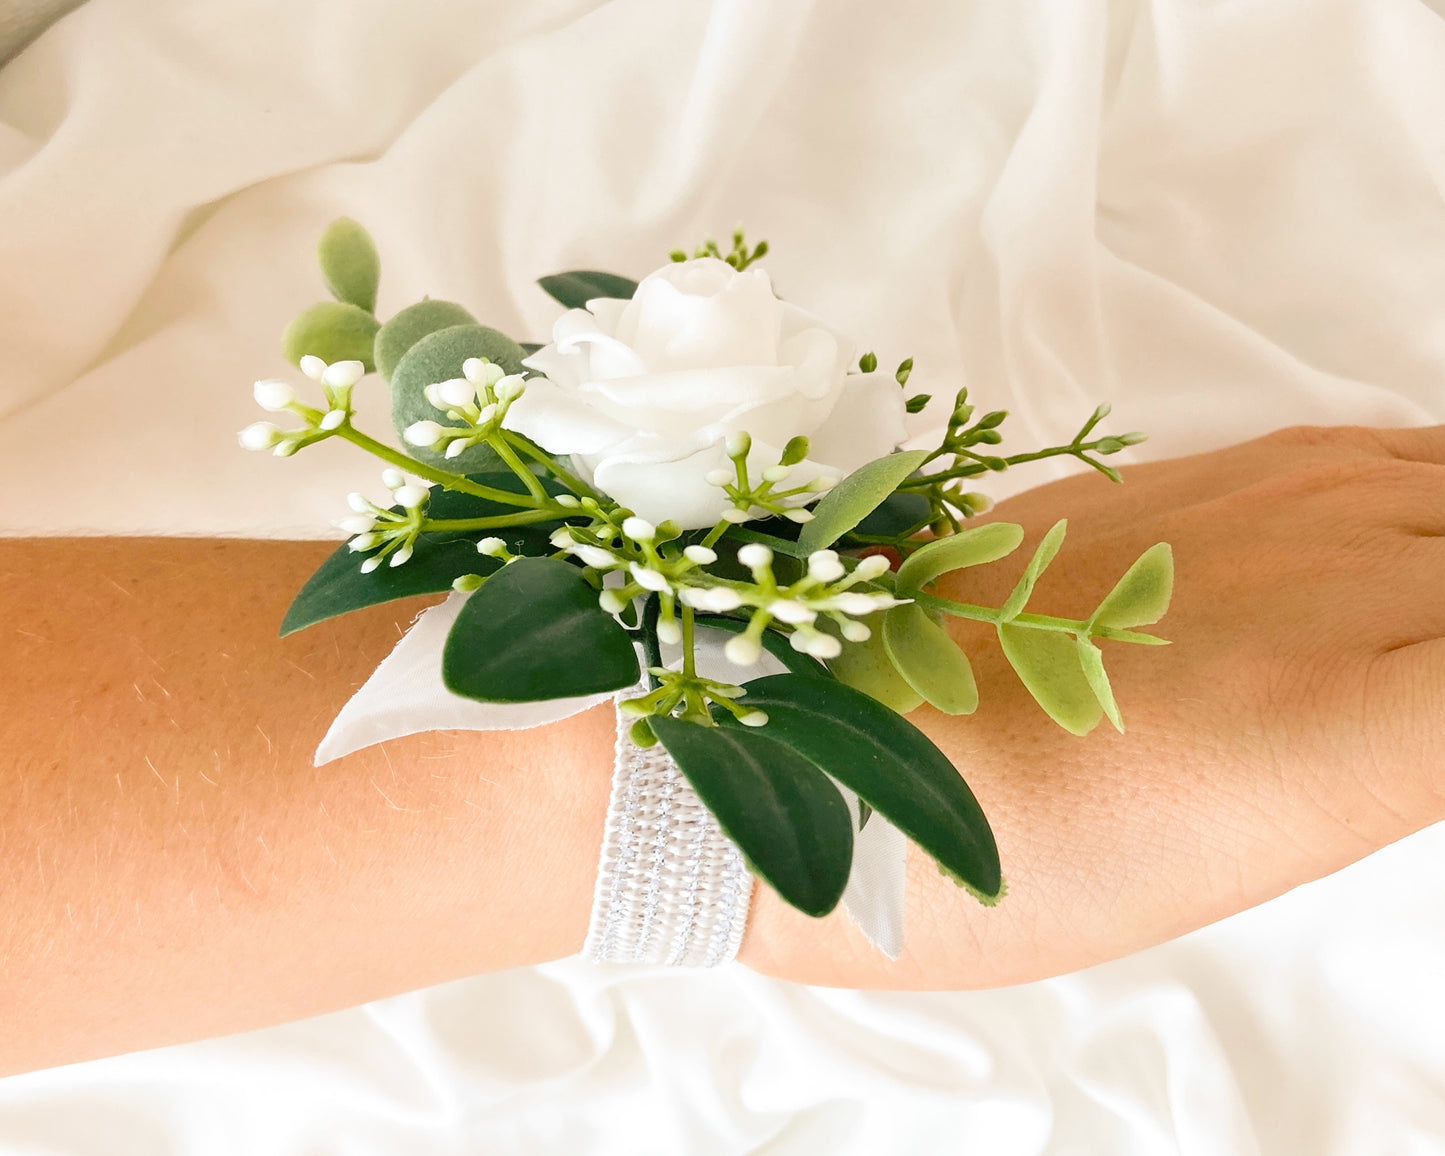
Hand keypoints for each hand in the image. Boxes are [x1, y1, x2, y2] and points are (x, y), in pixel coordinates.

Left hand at [738, 423, 1444, 988]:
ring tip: (1403, 639)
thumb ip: (1388, 750)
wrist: (820, 730)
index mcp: (1361, 722)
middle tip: (1406, 700)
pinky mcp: (1198, 470)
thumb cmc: (998, 850)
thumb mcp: (1230, 854)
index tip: (1417, 740)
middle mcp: (1340, 578)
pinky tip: (1414, 542)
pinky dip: (1424, 503)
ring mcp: (1268, 500)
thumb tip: (1413, 695)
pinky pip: (1384, 458)